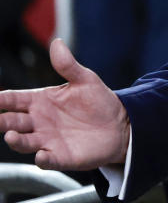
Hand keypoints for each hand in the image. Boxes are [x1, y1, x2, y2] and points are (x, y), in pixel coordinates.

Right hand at [0, 39, 129, 169]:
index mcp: (40, 101)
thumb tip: (56, 42)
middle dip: (1, 121)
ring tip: (10, 135)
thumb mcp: (85, 79)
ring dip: (16, 140)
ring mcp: (47, 140)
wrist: (120, 124)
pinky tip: (41, 155)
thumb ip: (67, 65)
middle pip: (12, 122)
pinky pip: (47, 160)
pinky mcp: (61, 156)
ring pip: (24, 142)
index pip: (13, 99)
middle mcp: (38, 122)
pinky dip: (42, 159)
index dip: (0, 99)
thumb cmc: (98, 101)